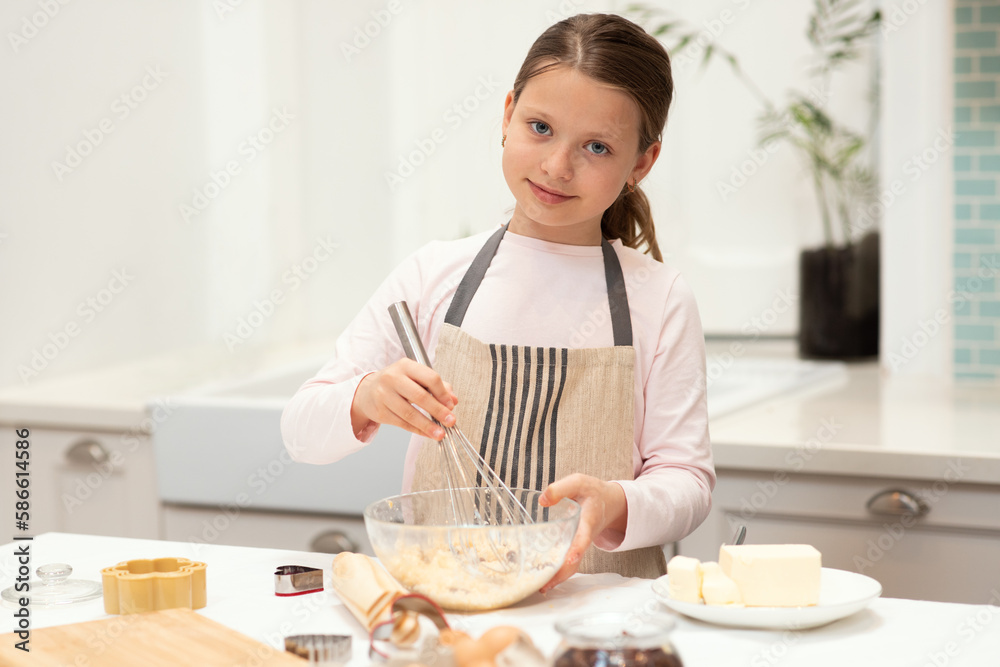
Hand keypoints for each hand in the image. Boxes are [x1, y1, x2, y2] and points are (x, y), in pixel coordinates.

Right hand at [350, 359, 457, 439]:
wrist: (368, 391)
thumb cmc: (397, 383)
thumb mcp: (415, 378)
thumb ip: (437, 386)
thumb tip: (453, 400)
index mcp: (406, 366)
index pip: (429, 378)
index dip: (443, 393)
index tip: (451, 405)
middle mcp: (393, 378)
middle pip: (420, 396)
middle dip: (438, 411)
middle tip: (450, 421)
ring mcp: (384, 395)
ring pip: (410, 413)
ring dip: (428, 425)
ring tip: (440, 433)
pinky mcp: (380, 411)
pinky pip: (402, 423)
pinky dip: (417, 430)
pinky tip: (427, 433)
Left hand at [537, 473, 627, 592]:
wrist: (609, 502)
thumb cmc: (592, 491)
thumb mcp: (579, 482)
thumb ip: (561, 489)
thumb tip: (542, 501)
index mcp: (588, 520)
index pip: (583, 537)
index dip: (577, 549)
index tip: (570, 560)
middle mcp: (585, 537)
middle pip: (576, 560)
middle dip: (562, 573)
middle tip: (545, 585)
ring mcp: (580, 544)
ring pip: (572, 565)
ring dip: (558, 577)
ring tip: (541, 587)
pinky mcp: (575, 546)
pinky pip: (568, 562)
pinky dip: (558, 572)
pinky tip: (544, 579)